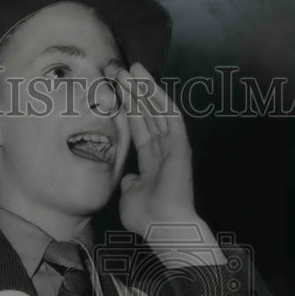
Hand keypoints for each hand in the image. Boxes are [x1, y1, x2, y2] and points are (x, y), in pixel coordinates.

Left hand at [104, 61, 204, 238]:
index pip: (139, 128)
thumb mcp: (130, 197)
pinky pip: (170, 115)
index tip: (114, 90)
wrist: (164, 227)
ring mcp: (173, 146)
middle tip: (117, 70)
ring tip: (129, 68)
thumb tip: (128, 176)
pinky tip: (147, 82)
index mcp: (151, 162)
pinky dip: (159, 98)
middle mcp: (163, 150)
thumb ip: (130, 183)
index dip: (127, 108)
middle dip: (133, 92)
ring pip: (158, 109)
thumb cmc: (146, 217)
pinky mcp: (180, 144)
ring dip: (144, 88)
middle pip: (147, 114)